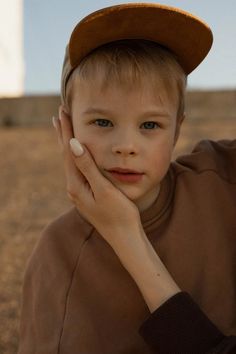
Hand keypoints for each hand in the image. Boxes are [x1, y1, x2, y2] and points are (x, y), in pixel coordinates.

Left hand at [53, 107, 179, 311]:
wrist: (125, 238)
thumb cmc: (120, 214)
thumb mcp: (104, 189)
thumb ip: (88, 167)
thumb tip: (72, 143)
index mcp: (76, 185)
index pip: (68, 151)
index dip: (66, 130)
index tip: (63, 111)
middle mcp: (74, 188)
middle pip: (66, 155)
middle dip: (63, 134)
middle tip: (60, 114)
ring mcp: (79, 192)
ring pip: (71, 162)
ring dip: (68, 143)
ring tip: (65, 130)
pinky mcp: (87, 195)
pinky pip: (78, 169)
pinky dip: (76, 156)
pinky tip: (77, 153)